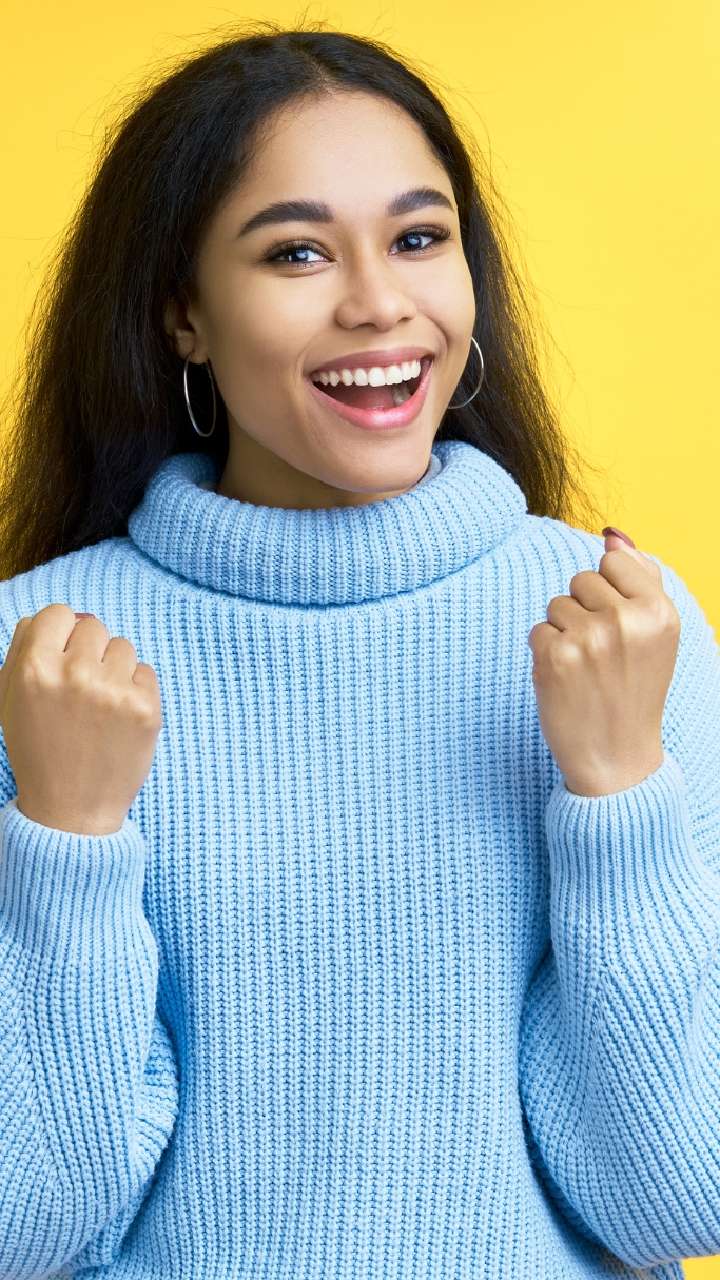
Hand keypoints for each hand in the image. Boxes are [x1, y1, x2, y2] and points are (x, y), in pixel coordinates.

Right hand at [0, 604, 162, 833]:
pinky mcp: (146, 708)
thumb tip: (42, 619)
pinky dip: (135, 690)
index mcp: (34, 669)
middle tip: (81, 689)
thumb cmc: (38, 752)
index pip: (58, 613)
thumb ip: (21, 652)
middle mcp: (74, 674)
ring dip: (114, 669)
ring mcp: (113, 690)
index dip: (60, 633)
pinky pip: (145, 671)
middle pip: (93, 625)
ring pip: (122, 646)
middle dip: (88, 651)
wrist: (71, 811)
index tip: (62, 655)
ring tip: (99, 706)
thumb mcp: (10, 702)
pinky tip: (118, 719)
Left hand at [528, 529, 680, 795]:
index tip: (621, 628)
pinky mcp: (553, 658)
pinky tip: (566, 680)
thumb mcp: (657, 634)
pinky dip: (545, 653)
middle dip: (585, 611)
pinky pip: (537, 630)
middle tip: (603, 655)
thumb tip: (612, 536)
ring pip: (556, 604)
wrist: (616, 757)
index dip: (610, 593)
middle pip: (581, 579)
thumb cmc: (634, 689)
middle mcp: (626, 621)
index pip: (612, 562)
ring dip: (563, 632)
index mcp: (659, 612)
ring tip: (585, 668)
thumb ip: (642, 579)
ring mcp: (588, 639)